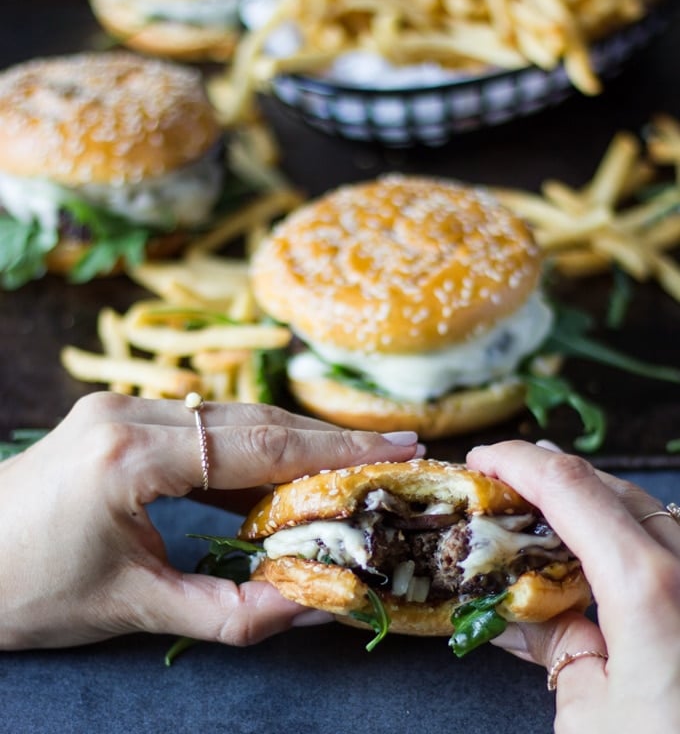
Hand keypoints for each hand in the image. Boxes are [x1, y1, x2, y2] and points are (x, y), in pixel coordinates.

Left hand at [0, 391, 420, 649]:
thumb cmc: (28, 594)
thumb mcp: (133, 611)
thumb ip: (232, 614)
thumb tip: (315, 602)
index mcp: (132, 454)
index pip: (259, 444)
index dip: (335, 450)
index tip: (397, 449)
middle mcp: (129, 412)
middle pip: (253, 419)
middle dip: (326, 439)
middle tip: (393, 452)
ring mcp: (121, 406)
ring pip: (232, 416)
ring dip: (293, 440)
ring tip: (352, 463)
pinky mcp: (119, 415)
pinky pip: (204, 423)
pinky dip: (251, 446)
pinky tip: (285, 467)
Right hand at [466, 440, 679, 733]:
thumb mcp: (590, 715)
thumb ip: (559, 645)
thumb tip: (525, 612)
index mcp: (648, 587)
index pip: (569, 487)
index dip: (517, 462)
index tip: (483, 460)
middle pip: (610, 487)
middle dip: (550, 476)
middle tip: (504, 486)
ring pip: (646, 511)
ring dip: (590, 503)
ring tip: (544, 514)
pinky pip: (670, 546)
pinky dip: (628, 538)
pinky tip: (601, 559)